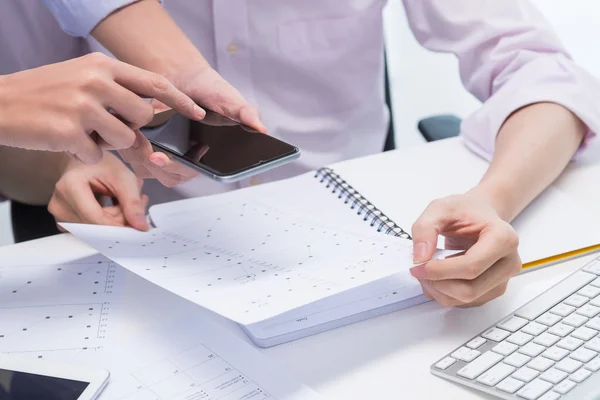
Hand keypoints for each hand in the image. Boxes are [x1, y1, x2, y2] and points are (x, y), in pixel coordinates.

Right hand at [0, 52, 203, 163]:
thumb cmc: (43, 93)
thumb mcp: (83, 80)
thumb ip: (117, 94)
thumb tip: (149, 117)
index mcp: (102, 66)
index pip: (154, 83)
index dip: (180, 100)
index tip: (198, 112)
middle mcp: (96, 82)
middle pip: (143, 116)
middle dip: (131, 128)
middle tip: (104, 125)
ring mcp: (83, 106)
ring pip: (126, 138)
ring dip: (108, 143)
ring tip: (82, 131)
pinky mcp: (69, 131)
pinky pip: (97, 154)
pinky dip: (84, 153)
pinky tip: (64, 139)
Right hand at [48, 152, 148, 230]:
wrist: (83, 163)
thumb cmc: (101, 164)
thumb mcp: (123, 177)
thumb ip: (132, 202)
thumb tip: (140, 228)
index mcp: (69, 187)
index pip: (96, 218)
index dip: (120, 224)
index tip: (139, 225)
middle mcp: (58, 205)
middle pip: (97, 225)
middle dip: (121, 218)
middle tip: (139, 202)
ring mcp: (58, 215)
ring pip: (96, 229)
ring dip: (115, 220)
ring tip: (124, 200)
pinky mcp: (63, 222)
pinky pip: (90, 230)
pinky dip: (106, 222)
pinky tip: (113, 208)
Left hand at [121, 64, 266, 186]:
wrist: (182, 75)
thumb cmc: (209, 90)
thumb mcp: (230, 98)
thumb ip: (245, 112)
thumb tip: (261, 128)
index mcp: (209, 155)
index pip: (196, 173)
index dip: (179, 169)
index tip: (162, 159)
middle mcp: (188, 160)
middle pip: (171, 177)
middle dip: (156, 165)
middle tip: (148, 150)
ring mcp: (167, 156)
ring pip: (151, 172)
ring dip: (140, 157)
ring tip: (137, 138)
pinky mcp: (147, 150)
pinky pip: (136, 161)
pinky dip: (130, 149)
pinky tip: (131, 134)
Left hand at [409, 194, 520, 306]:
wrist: (480, 215)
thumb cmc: (465, 210)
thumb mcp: (440, 208)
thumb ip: (425, 228)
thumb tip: (420, 258)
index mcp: (503, 238)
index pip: (471, 266)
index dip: (440, 270)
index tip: (418, 266)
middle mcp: (509, 262)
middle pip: (470, 289)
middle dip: (437, 283)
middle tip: (418, 269)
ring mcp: (502, 279)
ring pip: (466, 300)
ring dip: (438, 291)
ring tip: (427, 271)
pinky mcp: (492, 290)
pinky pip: (465, 303)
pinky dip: (444, 294)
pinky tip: (438, 277)